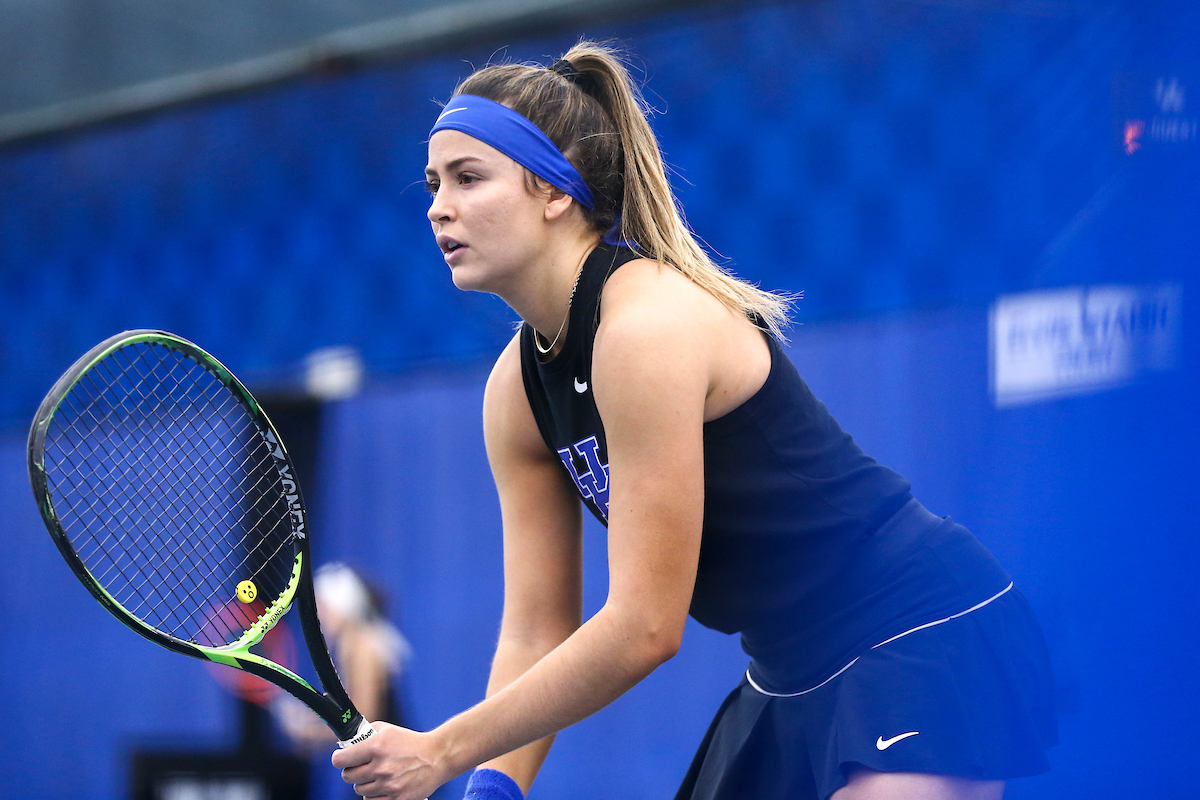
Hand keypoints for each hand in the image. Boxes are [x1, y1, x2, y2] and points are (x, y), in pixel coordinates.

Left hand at [332, 722, 446, 798]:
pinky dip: (374, 795)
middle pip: (347, 776)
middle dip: (351, 771)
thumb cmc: (411, 743)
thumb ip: (367, 734)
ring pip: (359, 789)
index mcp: (376, 746)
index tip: (341, 759)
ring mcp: (388, 785)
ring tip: (376, 775)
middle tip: (360, 767)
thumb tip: (348, 742)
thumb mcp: (388, 730)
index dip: (339, 758)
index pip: (341, 760)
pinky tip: (382, 786)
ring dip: (364, 783)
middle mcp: (380, 767)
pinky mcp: (396, 799)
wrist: (437, 758)